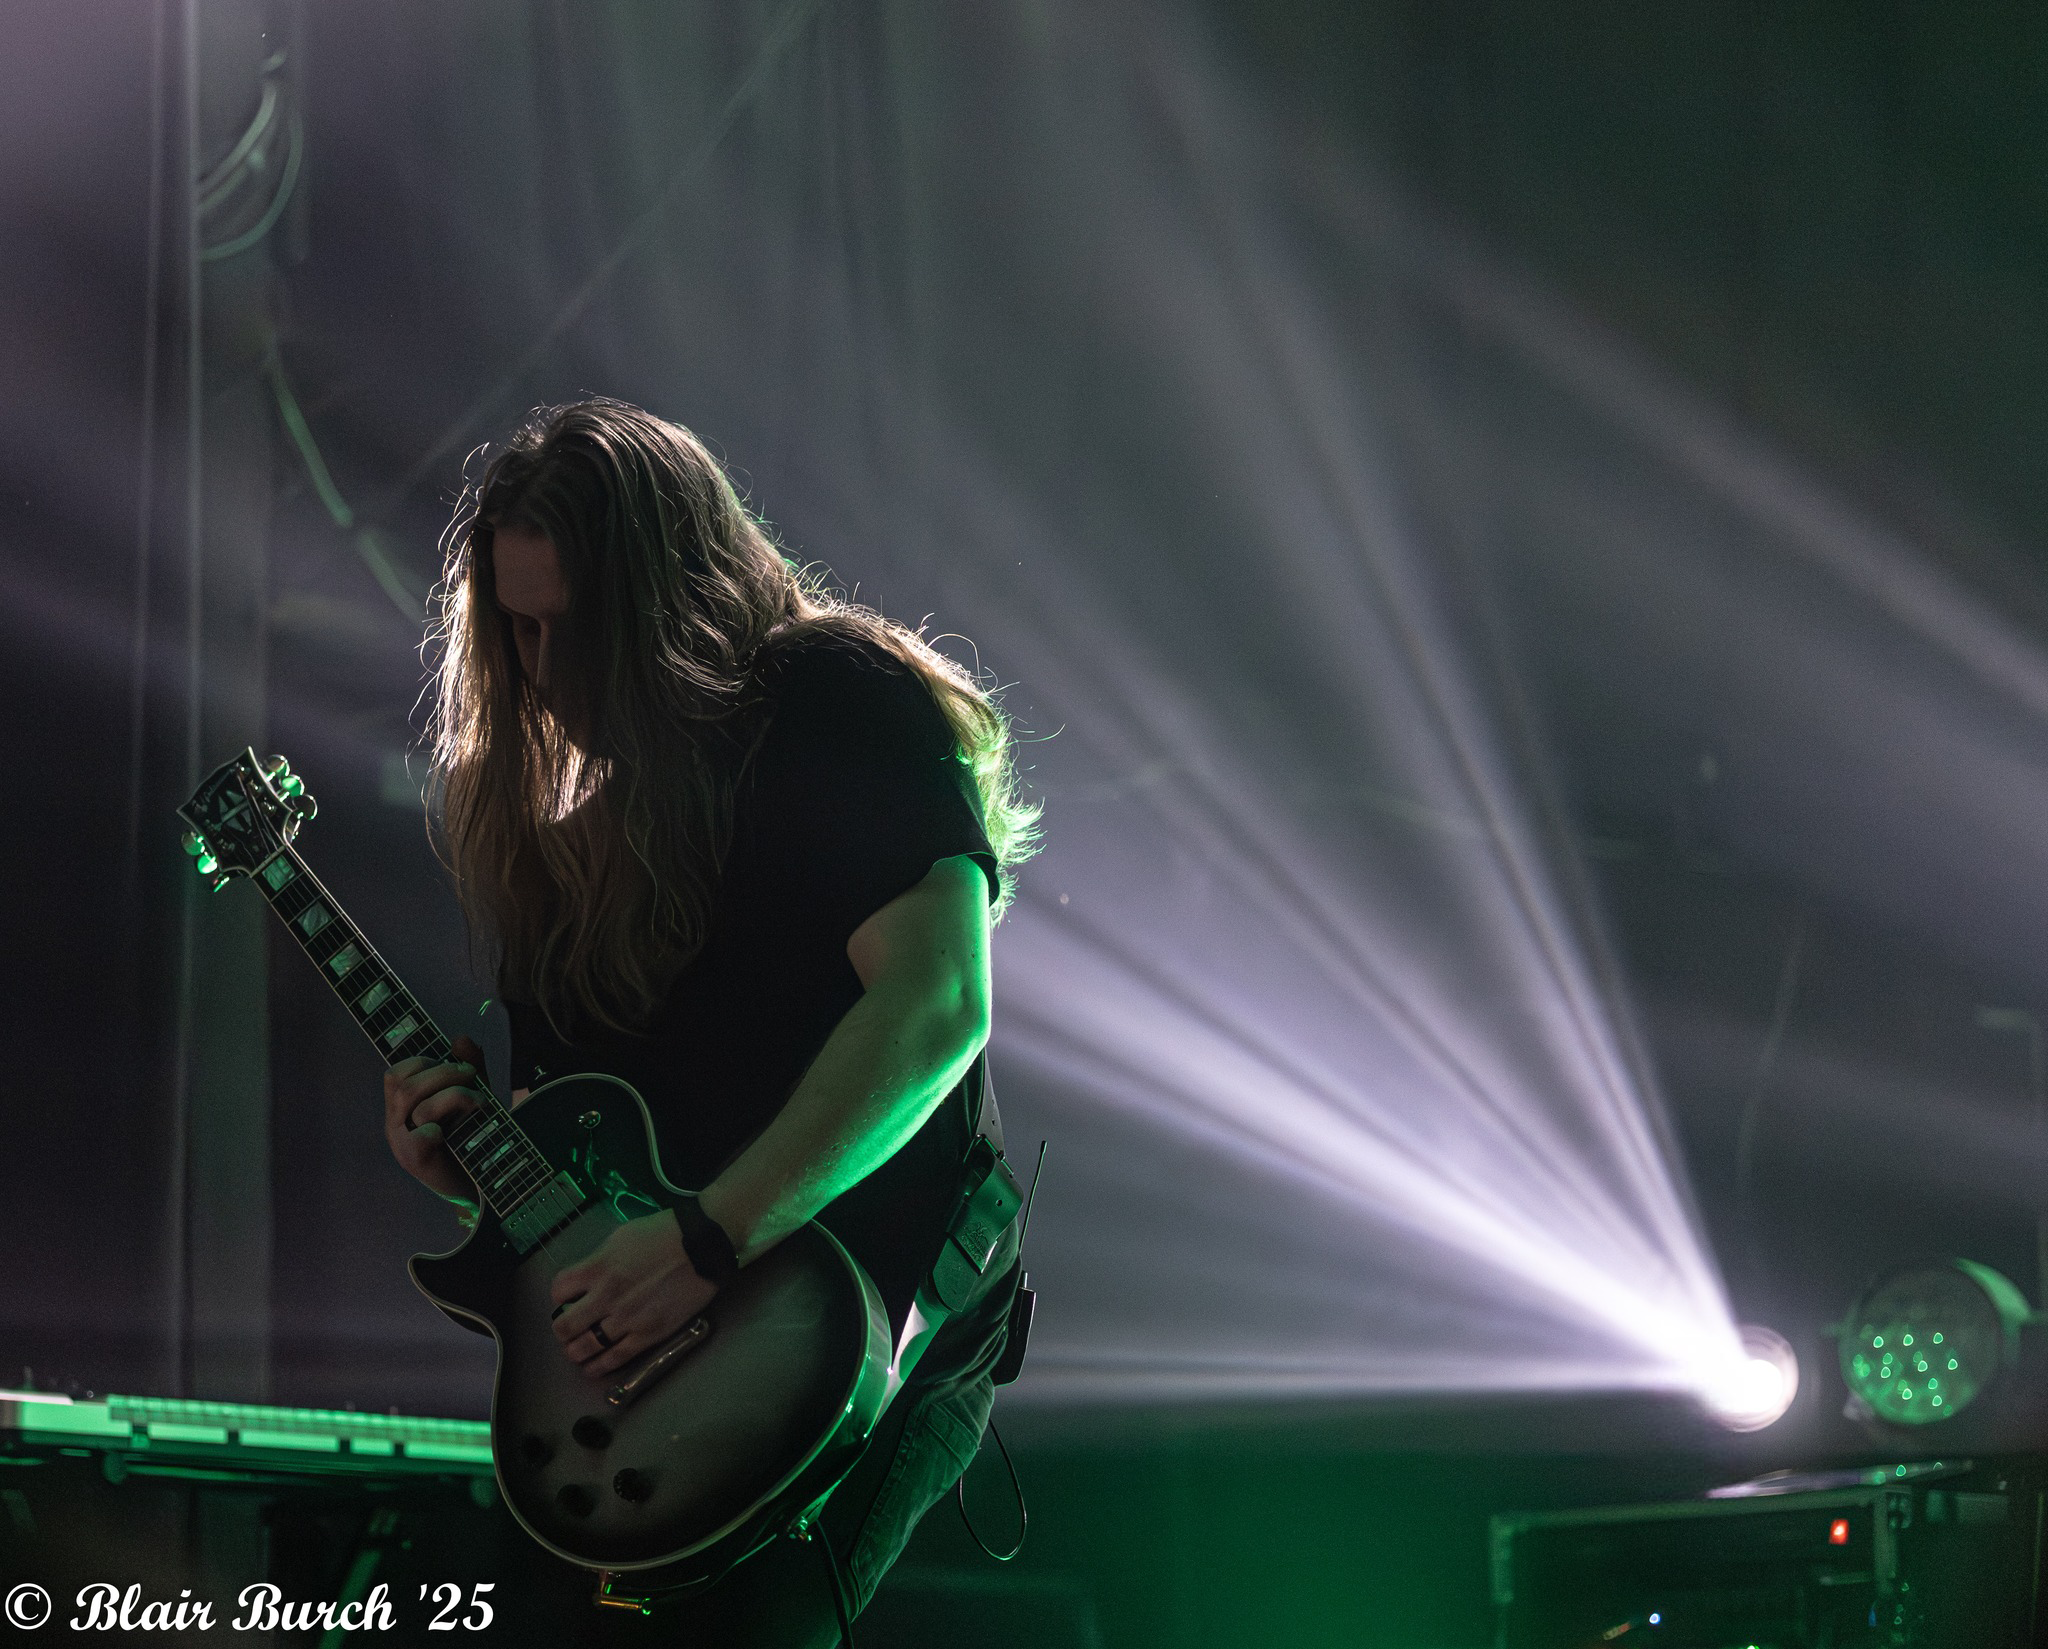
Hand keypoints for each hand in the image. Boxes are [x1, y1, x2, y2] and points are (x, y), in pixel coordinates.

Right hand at [383, 1034, 488, 1207]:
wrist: (478, 1185)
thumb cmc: (472, 1138)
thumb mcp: (474, 1095)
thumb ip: (469, 1067)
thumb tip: (460, 1038)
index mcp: (402, 1106)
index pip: (396, 1073)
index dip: (423, 1062)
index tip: (454, 1066)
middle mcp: (396, 1123)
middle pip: (404, 1085)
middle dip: (444, 1072)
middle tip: (472, 1076)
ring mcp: (403, 1144)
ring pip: (418, 1106)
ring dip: (455, 1095)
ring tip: (479, 1101)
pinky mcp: (417, 1162)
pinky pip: (420, 1137)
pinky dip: (437, 1128)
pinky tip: (453, 1131)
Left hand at [549, 1211, 718, 1379]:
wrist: (701, 1246)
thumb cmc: (662, 1234)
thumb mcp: (620, 1237)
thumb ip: (599, 1260)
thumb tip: (588, 1278)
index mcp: (597, 1268)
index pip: (559, 1291)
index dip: (559, 1298)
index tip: (566, 1300)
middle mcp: (605, 1296)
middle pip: (565, 1326)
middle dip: (562, 1330)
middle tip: (568, 1330)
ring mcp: (626, 1318)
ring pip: (585, 1348)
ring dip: (576, 1352)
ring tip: (578, 1351)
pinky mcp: (647, 1334)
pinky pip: (615, 1358)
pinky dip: (599, 1367)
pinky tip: (593, 1368)